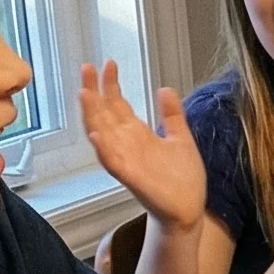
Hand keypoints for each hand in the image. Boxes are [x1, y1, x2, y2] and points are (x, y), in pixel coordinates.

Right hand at [79, 60, 204, 229]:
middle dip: (94, 92)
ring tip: (85, 94)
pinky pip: (114, 163)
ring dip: (93, 116)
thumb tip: (165, 88)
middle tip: (86, 68)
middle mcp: (128, 146)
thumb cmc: (183, 179)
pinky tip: (97, 136)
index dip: (111, 84)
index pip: (118, 105)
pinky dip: (104, 150)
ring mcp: (128, 161)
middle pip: (104, 114)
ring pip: (103, 135)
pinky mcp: (133, 179)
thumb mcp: (181, 138)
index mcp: (138, 135)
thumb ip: (171, 115)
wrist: (188, 209)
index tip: (108, 64)